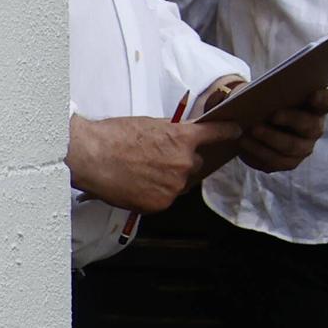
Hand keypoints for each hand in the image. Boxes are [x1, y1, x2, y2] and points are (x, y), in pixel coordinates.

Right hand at [66, 112, 243, 213]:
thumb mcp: (152, 124)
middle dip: (181, 160)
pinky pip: (165, 197)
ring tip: (141, 171)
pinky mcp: (160, 203)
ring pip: (179, 182)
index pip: (217, 134)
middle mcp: (185, 163)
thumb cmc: (115, 135)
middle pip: (194, 163)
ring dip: (168, 178)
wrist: (90, 156)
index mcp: (185, 139)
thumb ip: (174, 132)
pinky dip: (155, 193)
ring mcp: (174, 185)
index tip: (237, 131)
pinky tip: (137, 184)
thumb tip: (184, 135)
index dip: (228, 132)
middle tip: (157, 157)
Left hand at [237, 87, 327, 172]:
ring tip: (251, 131)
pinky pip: (275, 161)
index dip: (322, 99)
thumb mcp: (272, 94)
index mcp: (315, 107)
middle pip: (311, 126)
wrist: (256, 124)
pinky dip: (258, 152)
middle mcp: (315, 128)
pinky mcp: (288, 162)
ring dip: (269, 139)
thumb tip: (261, 97)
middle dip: (291, 120)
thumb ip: (274, 92)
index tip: (313, 94)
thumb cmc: (267, 104)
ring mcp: (304, 148)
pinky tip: (244, 143)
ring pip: (291, 147)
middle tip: (272, 115)